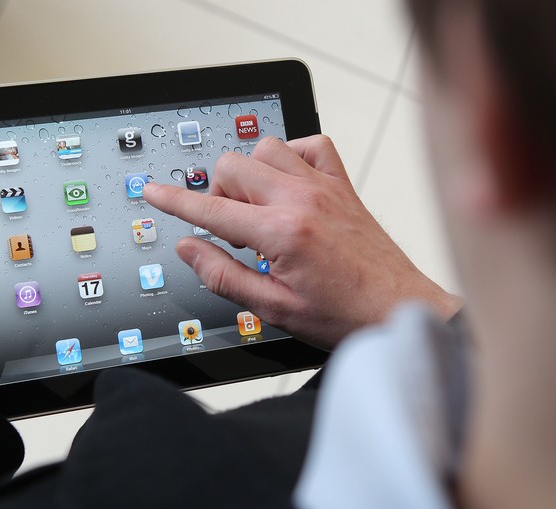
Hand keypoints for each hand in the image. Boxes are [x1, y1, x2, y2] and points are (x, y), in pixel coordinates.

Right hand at [143, 135, 460, 349]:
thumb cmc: (347, 315)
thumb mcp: (275, 309)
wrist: (401, 309)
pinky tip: (289, 185)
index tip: (153, 192)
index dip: (174, 201)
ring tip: (258, 210)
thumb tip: (190, 250)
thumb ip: (225, 276)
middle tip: (229, 228)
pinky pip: (311, 145)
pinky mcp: (343, 185)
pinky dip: (291, 156)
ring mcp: (324, 187)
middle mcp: (301, 200)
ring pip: (265, 148)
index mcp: (281, 233)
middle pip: (232, 166)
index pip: (211, 209)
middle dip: (217, 193)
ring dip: (250, 174)